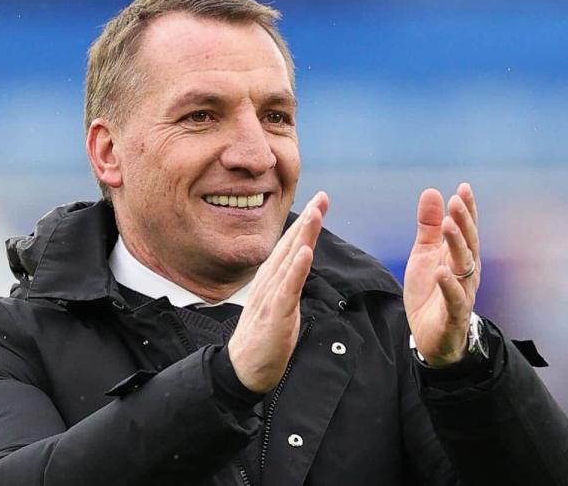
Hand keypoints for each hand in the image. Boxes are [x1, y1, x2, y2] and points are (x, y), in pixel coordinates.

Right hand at [228, 191, 328, 392]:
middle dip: (308, 221)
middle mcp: (269, 282)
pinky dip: (297, 269)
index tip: (320, 202)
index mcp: (271, 279)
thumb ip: (289, 283)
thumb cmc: (263, 339)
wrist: (244, 369)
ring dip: (303, 236)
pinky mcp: (275, 314)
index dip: (306, 223)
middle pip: (291, 245)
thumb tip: (300, 265)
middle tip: (323, 197)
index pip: (291, 245)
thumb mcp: (280, 305)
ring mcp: (271, 297)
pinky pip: (288, 289)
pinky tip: (305, 253)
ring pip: (290, 261)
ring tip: (316, 214)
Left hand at [403, 183, 480, 366]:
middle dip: (463, 222)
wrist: (429, 335)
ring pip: (463, 266)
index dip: (468, 210)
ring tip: (448, 225)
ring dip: (457, 245)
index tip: (464, 188)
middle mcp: (466, 271)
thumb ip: (428, 226)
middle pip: (468, 243)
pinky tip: (441, 271)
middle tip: (456, 202)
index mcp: (460, 256)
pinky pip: (454, 297)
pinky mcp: (454, 312)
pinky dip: (449, 284)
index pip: (466, 229)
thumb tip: (432, 192)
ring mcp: (462, 291)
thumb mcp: (424, 254)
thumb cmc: (430, 291)